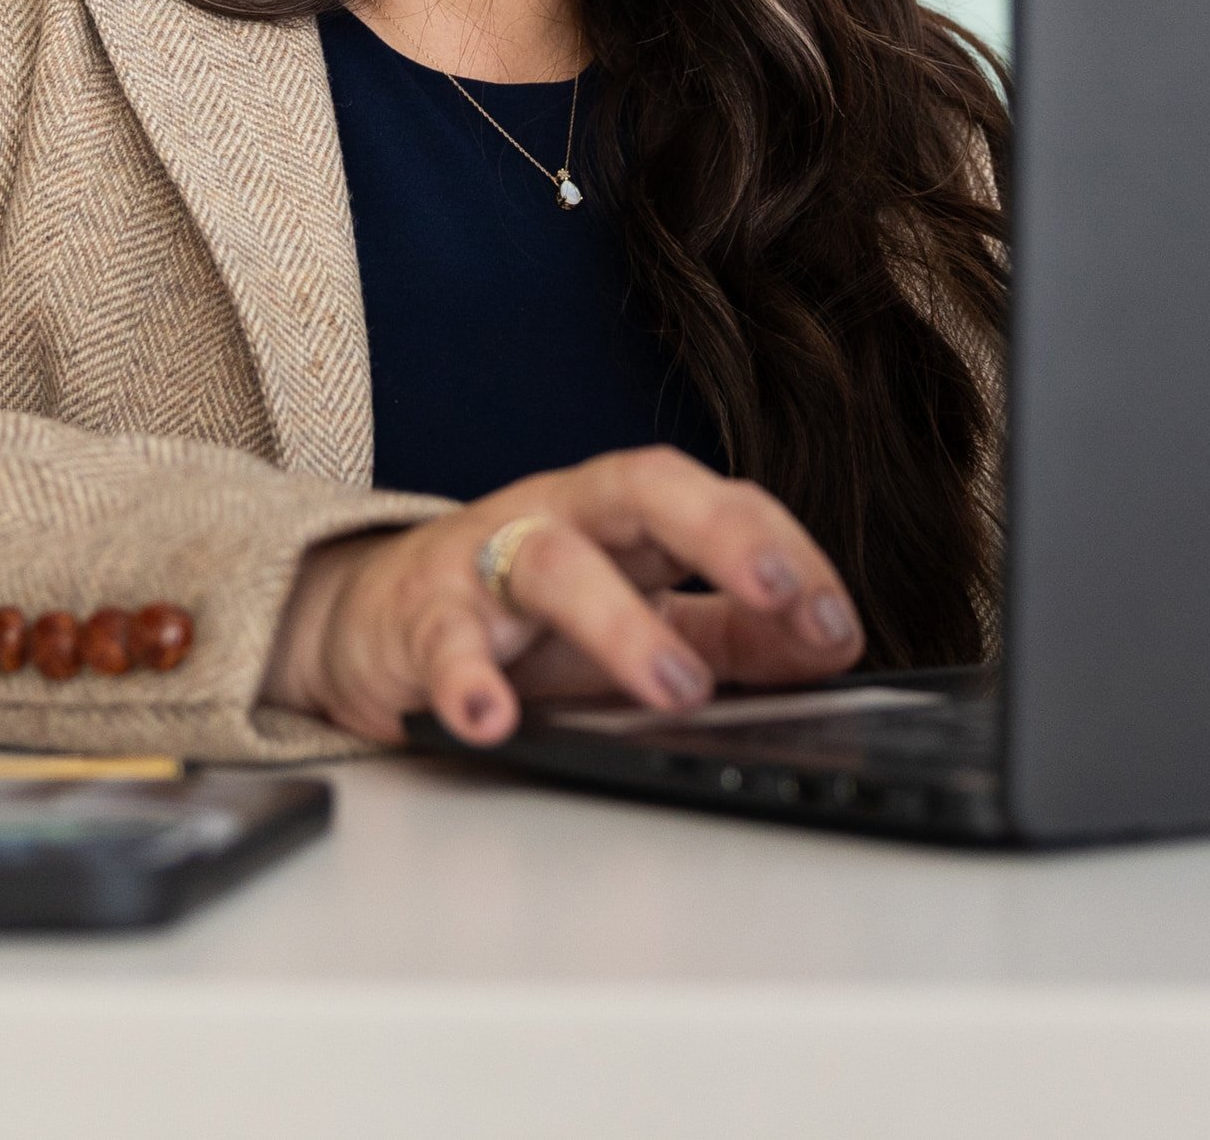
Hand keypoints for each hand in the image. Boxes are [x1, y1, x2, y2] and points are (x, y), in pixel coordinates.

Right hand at [261, 446, 864, 744]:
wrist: (374, 623)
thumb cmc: (522, 618)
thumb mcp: (638, 615)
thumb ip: (734, 631)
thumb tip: (831, 640)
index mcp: (628, 516)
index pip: (722, 501)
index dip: (786, 551)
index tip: (835, 621)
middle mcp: (563, 516)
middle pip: (646, 488)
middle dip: (723, 534)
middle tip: (782, 595)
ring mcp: (488, 560)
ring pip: (556, 562)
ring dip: (622, 624)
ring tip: (677, 688)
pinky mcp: (420, 618)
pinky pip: (445, 642)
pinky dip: (468, 681)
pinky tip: (494, 720)